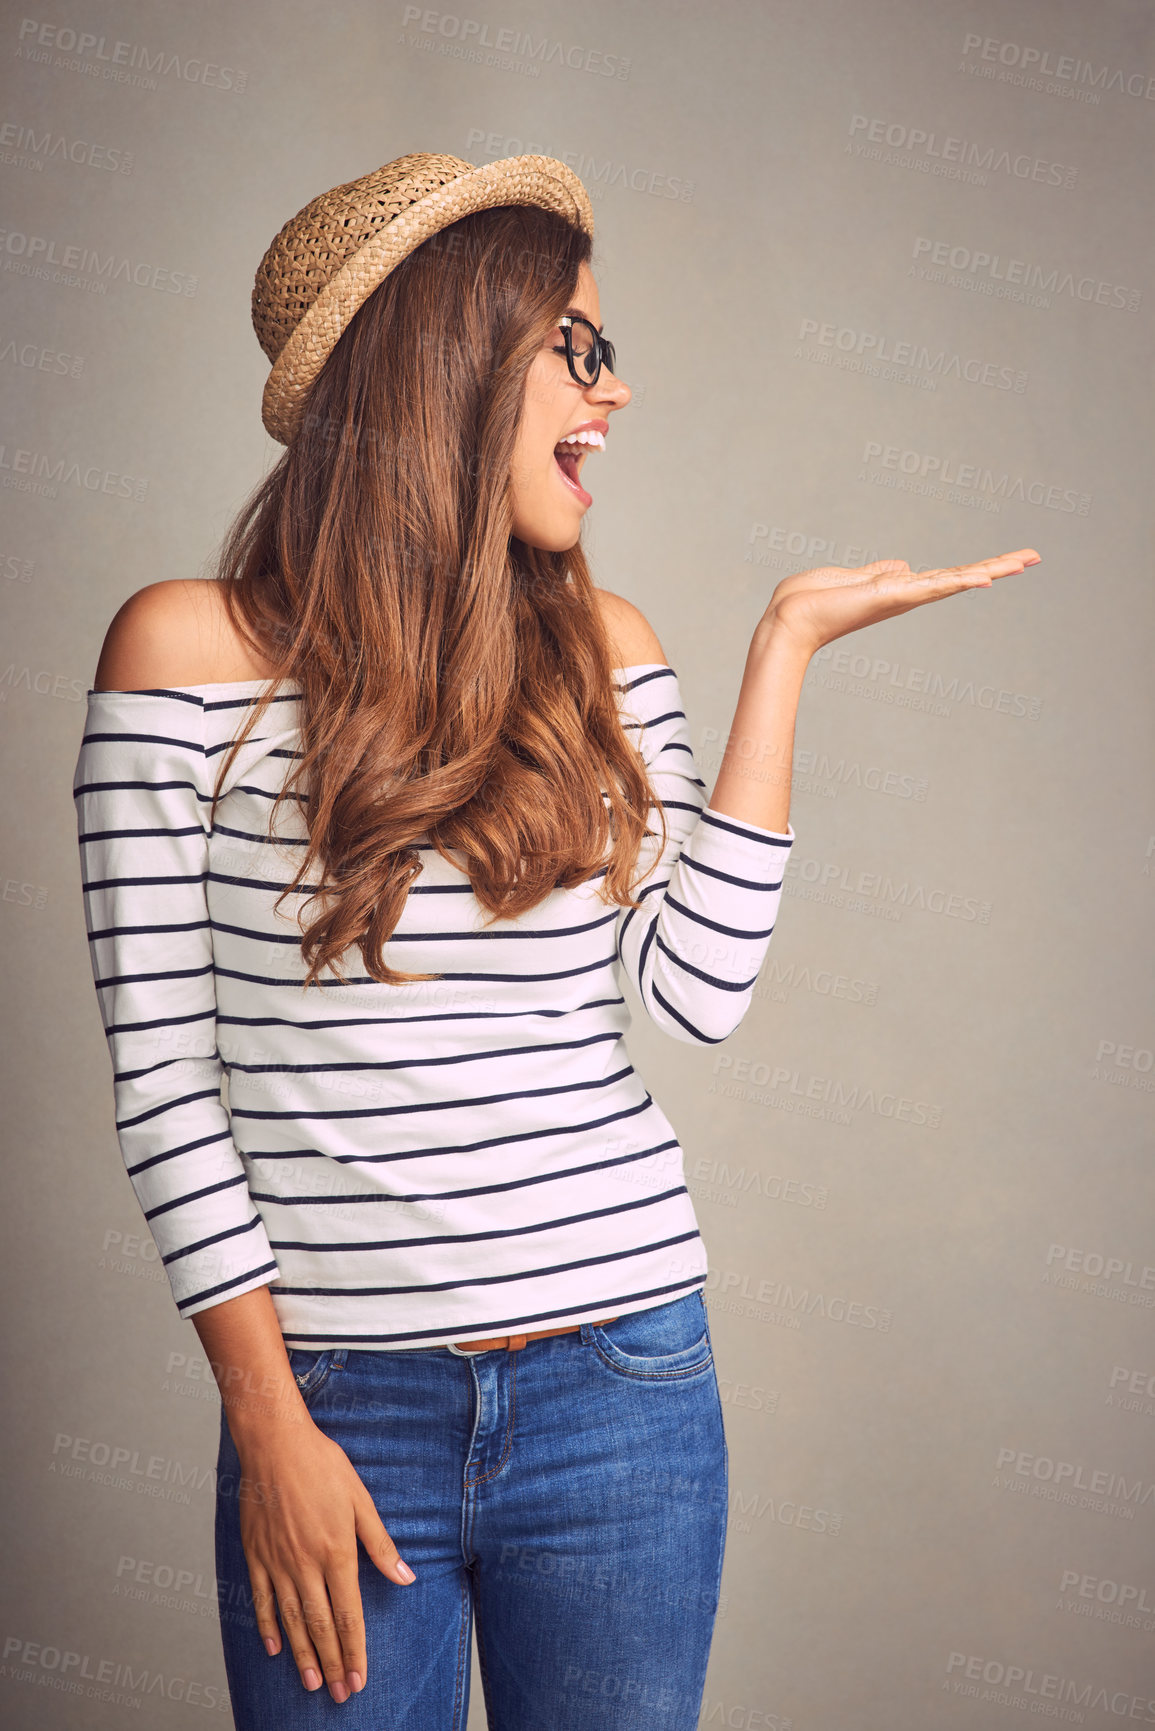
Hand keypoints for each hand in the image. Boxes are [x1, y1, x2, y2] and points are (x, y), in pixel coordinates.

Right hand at [236, 1413, 414, 1700]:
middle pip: (321, 1627)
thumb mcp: (360, 1500)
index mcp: (336, 1552)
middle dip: (333, 1664)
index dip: (355, 1651)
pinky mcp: (255, 1555)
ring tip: (313, 1683)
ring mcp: (277, 1563)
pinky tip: (276, 1648)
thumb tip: (406, 1577)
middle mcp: (305, 1565)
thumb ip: (381, 1544)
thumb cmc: (322, 1466)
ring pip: (292, 1621)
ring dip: (303, 1656)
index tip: (360, 1678)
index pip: (348, 1615)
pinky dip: (268, 1627)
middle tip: (341, 1695)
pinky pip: (261, 1600)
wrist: (274, 1444)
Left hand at [760, 548, 1040, 658]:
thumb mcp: (852, 578)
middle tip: (1035, 556)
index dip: (975, 568)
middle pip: (960, 577)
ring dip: (992, 569)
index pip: (945, 576)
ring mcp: (901, 597)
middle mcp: (905, 595)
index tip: (1007, 562)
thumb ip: (880, 572)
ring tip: (1025, 561)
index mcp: (897, 589)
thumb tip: (905, 565)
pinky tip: (987, 578)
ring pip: (955, 580)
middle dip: (998, 566)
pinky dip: (959, 582)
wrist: (789, 620)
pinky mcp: (890, 596)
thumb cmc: (811, 602)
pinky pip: (932, 588)